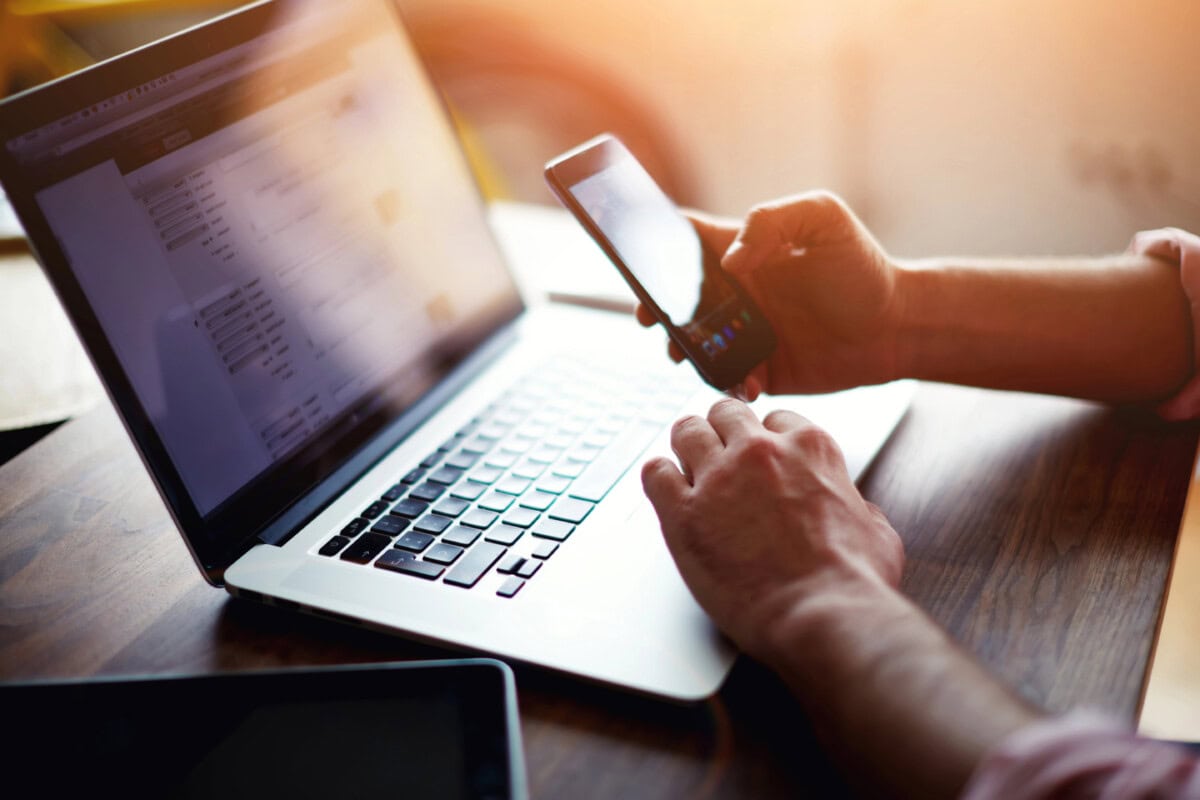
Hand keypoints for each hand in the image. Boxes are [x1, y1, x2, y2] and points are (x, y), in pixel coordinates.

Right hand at [637, 192, 901, 396]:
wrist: (898, 327)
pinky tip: (743, 380)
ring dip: (680, 348)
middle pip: (677, 296)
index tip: (638, 259)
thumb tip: (728, 261)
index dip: (655, 246)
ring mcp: (745, 333)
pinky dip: (723, 381)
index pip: (686, 241)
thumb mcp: (824, 220)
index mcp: (743, 251)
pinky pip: (725, 378)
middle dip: (654, 306)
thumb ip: (772, 221)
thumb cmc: (863, 268)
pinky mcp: (759, 369)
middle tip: (649, 317)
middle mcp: (737, 292)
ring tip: (684, 354)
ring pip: (692, 342)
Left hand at [641, 398, 903, 660]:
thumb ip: (857, 507)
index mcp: (810, 447)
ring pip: (686, 431)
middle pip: (725, 413)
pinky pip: (655, 473)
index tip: (760, 456)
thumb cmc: (853, 581)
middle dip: (722, 431)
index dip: (766, 439)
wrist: (823, 615)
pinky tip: (666, 490)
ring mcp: (718, 478)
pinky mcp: (683, 513)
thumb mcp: (876, 530)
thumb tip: (856, 510)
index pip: (775, 419)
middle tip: (719, 454)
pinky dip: (658, 478)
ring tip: (687, 464)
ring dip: (686, 446)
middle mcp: (760, 452)